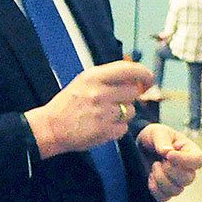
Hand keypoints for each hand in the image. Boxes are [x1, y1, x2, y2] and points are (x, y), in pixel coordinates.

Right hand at [25, 60, 151, 157]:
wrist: (51, 127)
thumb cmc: (68, 104)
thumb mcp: (84, 82)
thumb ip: (108, 78)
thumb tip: (136, 78)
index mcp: (94, 77)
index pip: (129, 69)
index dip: (144, 73)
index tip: (150, 79)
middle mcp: (100, 93)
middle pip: (133, 91)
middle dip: (129, 97)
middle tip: (115, 101)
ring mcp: (104, 113)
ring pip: (131, 111)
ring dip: (124, 113)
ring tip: (105, 115)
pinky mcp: (106, 131)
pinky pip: (125, 128)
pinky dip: (117, 128)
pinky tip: (103, 126)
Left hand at [137, 124, 201, 201]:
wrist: (142, 146)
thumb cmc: (154, 136)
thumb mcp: (158, 132)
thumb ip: (162, 140)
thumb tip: (167, 152)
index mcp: (190, 151)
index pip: (198, 161)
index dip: (184, 160)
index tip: (169, 155)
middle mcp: (187, 169)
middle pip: (187, 179)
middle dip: (170, 171)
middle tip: (159, 160)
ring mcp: (177, 181)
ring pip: (176, 190)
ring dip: (161, 179)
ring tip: (154, 166)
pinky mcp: (166, 189)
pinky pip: (164, 197)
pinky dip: (155, 189)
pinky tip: (150, 177)